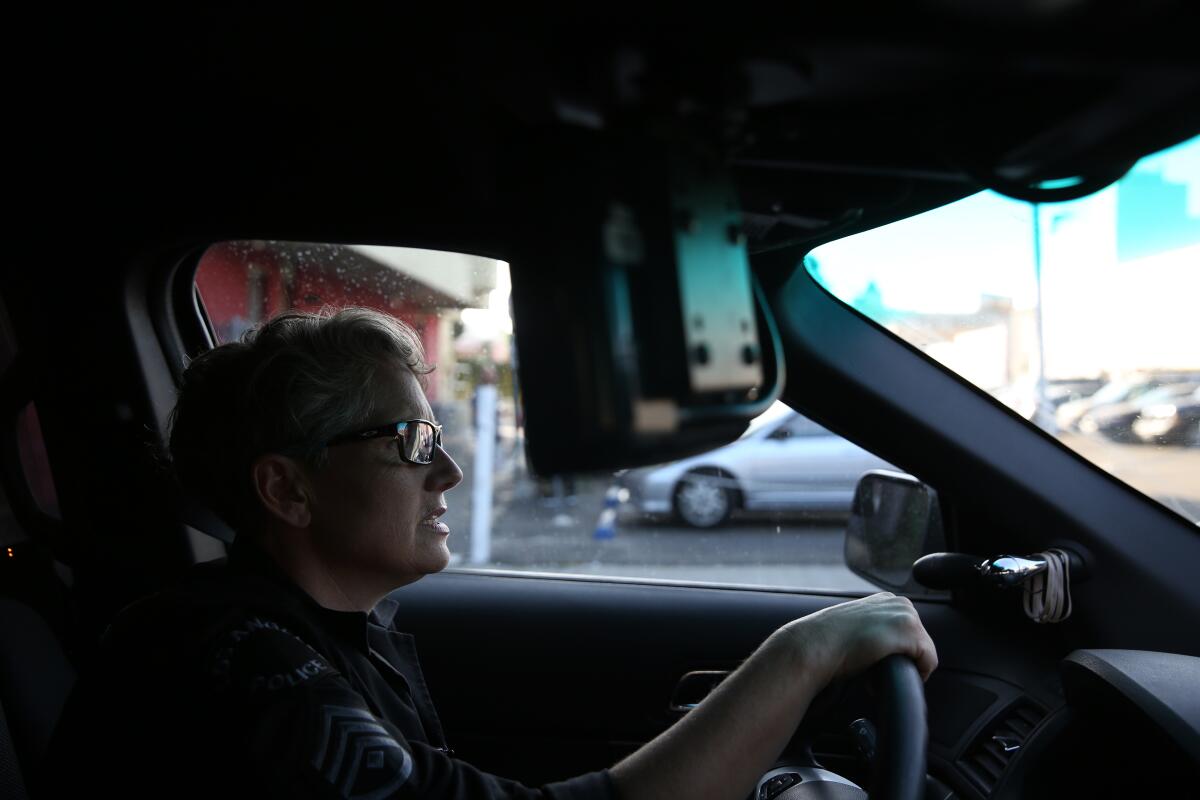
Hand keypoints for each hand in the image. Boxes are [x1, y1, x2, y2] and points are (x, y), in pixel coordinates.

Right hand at [777, 593, 937, 686]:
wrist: (816, 644)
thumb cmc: (828, 641)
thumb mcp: (855, 626)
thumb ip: (874, 628)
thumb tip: (884, 647)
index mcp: (887, 599)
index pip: (908, 633)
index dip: (894, 653)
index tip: (873, 660)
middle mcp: (900, 602)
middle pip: (919, 642)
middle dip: (901, 659)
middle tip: (873, 668)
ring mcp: (907, 615)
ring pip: (924, 653)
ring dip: (903, 667)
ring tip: (875, 672)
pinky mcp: (910, 632)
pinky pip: (928, 662)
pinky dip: (911, 675)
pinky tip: (884, 674)